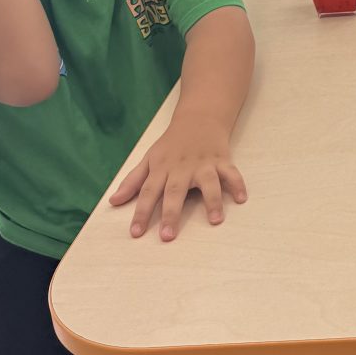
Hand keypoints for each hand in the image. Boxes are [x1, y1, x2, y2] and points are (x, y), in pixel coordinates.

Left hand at [111, 113, 246, 241]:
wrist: (199, 118)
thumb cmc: (171, 144)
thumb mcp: (149, 159)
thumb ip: (132, 181)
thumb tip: (113, 202)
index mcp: (162, 168)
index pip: (148, 192)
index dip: (141, 212)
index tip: (136, 233)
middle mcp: (182, 167)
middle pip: (175, 192)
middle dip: (171, 214)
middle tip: (168, 237)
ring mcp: (204, 163)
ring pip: (208, 183)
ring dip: (213, 201)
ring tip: (215, 220)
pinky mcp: (221, 160)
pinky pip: (231, 173)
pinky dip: (238, 184)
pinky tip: (242, 198)